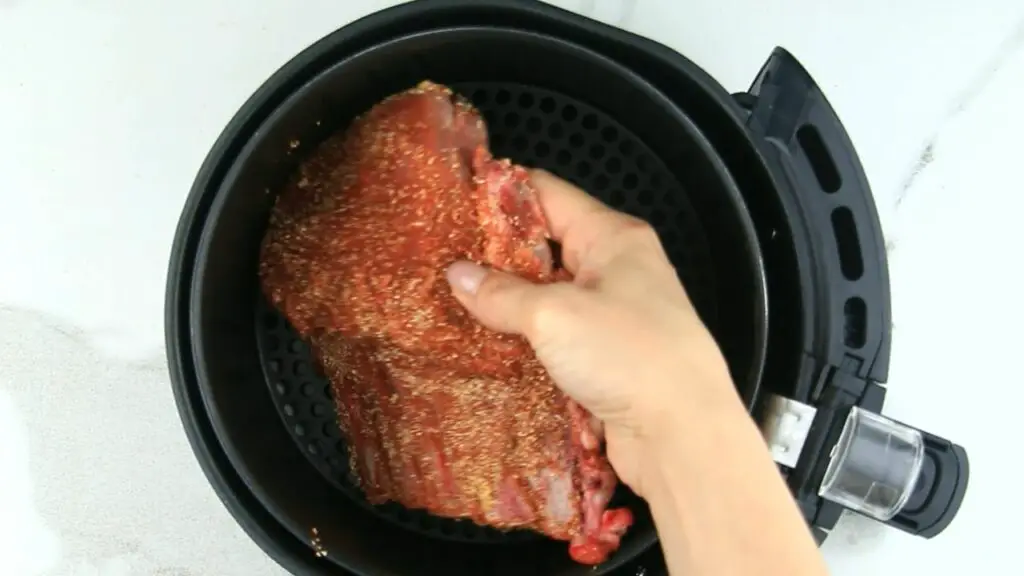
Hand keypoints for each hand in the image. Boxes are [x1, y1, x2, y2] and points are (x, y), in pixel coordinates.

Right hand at [445, 170, 741, 496]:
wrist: (682, 435)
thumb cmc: (629, 356)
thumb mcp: (554, 315)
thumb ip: (501, 293)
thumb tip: (457, 274)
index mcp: (613, 238)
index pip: (549, 195)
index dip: (501, 194)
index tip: (453, 200)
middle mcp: (616, 270)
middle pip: (546, 248)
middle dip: (496, 254)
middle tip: (441, 259)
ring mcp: (614, 317)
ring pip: (549, 298)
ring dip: (507, 304)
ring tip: (450, 303)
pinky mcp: (607, 360)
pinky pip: (556, 339)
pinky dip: (525, 342)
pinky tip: (485, 349)